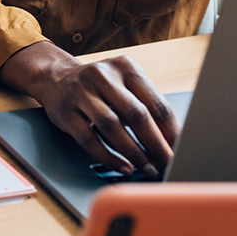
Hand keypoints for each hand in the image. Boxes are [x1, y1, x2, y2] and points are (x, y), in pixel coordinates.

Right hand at [0, 42, 179, 175]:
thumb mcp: (123, 85)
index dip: (171, 130)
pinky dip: (109, 156)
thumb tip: (173, 141)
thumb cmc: (99, 87)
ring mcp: (81, 93)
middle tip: (167, 164)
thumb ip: (145, 106)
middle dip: (155, 144)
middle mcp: (103, 75)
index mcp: (125, 67)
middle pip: (136, 114)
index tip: (181, 150)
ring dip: (133, 152)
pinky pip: (89, 139)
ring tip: (147, 168)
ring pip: (112, 126)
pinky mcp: (66, 112)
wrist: (55, 78)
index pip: (155, 102)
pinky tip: (123, 166)